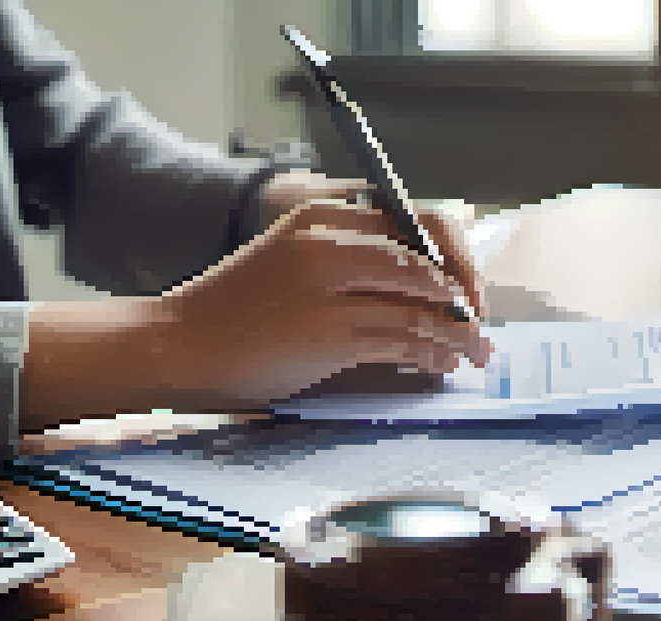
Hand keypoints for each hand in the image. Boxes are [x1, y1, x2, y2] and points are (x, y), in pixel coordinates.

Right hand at [20, 183, 493, 430]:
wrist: (179, 344)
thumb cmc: (240, 309)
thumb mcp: (295, 259)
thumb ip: (355, 259)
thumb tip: (430, 282)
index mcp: (324, 215)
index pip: (419, 220)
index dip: (457, 255)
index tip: (469, 287)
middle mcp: (329, 243)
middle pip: (430, 260)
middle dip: (467, 297)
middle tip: (481, 324)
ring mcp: (329, 289)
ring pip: (422, 305)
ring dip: (460, 334)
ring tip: (478, 354)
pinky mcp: (329, 335)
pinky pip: (402, 340)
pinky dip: (433, 354)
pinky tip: (444, 365)